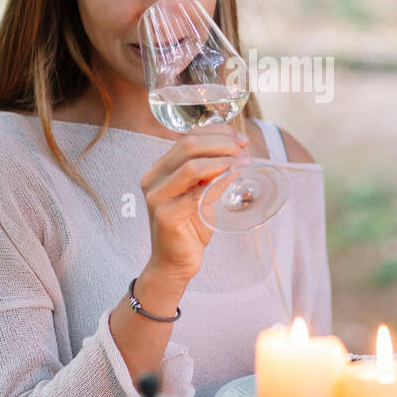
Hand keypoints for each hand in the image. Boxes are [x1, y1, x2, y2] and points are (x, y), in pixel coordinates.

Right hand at [140, 125, 247, 281]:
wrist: (174, 263)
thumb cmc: (189, 228)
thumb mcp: (199, 193)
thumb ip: (208, 174)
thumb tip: (233, 153)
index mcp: (160, 168)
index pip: (187, 137)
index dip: (216, 132)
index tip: (239, 138)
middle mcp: (153, 178)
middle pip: (189, 145)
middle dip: (221, 143)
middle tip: (244, 148)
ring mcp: (156, 196)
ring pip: (191, 166)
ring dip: (222, 161)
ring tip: (243, 163)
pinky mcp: (165, 215)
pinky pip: (196, 194)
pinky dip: (218, 183)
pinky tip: (234, 179)